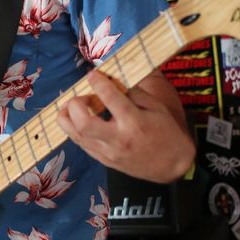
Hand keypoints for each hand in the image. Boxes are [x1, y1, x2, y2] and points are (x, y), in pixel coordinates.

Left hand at [57, 69, 194, 182]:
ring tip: (72, 107)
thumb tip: (111, 81)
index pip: (109, 98)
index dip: (97, 82)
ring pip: (76, 135)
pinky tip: (79, 120)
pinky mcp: (104, 161)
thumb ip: (132, 93)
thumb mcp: (156, 106)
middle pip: (83, 122)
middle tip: (82, 97)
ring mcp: (109, 153)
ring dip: (67, 117)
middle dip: (75, 104)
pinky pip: (81, 144)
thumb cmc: (165, 131)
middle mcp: (118, 139)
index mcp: (134, 122)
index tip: (92, 74)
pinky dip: (75, 129)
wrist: (172, 164)